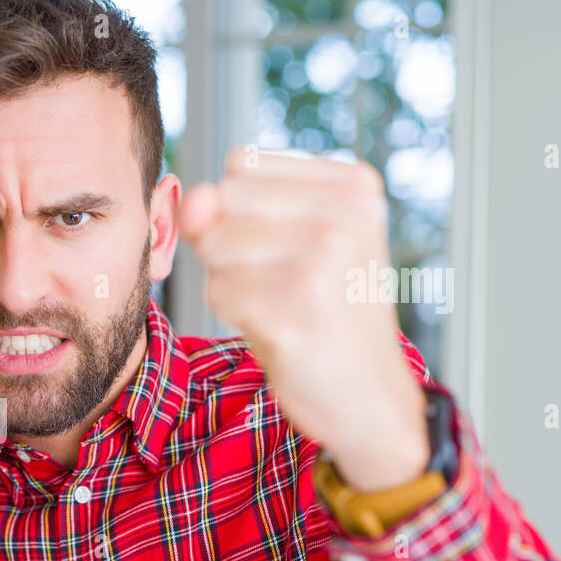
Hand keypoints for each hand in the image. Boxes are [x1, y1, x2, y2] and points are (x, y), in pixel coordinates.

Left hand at [178, 147, 427, 492]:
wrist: (368, 395)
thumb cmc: (324, 312)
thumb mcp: (293, 241)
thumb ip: (232, 207)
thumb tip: (192, 202)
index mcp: (353, 184)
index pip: (241, 164)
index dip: (239, 210)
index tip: (288, 248)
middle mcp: (346, 213)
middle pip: (221, 201)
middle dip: (229, 246)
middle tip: (285, 283)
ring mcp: (324, 260)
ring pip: (213, 247)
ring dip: (232, 284)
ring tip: (282, 305)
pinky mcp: (297, 309)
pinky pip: (218, 292)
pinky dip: (235, 316)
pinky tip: (279, 329)